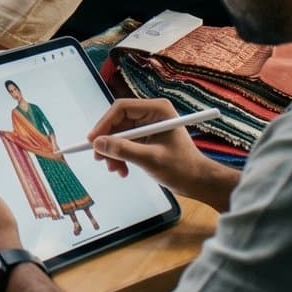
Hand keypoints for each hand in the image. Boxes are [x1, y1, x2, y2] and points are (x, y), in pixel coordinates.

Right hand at [88, 98, 225, 207]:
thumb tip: (97, 143)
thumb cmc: (181, 168)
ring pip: (120, 135)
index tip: (92, 141)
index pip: (121, 108)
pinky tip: (123, 171)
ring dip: (114, 152)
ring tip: (115, 170)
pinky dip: (121, 157)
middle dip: (109, 142)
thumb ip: (123, 150)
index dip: (104, 123)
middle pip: (119, 122)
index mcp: (157, 110)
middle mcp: (151, 114)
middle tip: (99, 159)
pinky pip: (127, 144)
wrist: (199, 182)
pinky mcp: (148, 139)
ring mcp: (149, 126)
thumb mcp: (150, 159)